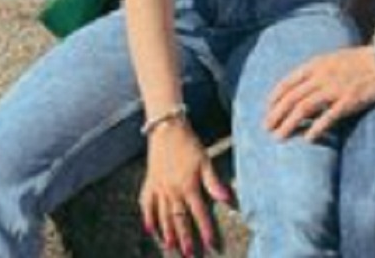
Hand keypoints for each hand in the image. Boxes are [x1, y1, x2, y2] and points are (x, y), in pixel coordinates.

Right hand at [140, 120, 230, 255]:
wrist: (166, 129)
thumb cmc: (189, 144)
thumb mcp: (205, 161)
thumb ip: (214, 182)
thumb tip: (227, 199)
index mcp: (189, 186)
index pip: (199, 213)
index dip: (205, 229)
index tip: (210, 244)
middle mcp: (173, 191)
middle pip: (179, 219)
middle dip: (185, 238)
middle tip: (189, 254)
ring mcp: (159, 188)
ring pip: (163, 215)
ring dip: (167, 232)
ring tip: (170, 247)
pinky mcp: (150, 183)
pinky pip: (146, 204)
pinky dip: (148, 216)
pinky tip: (149, 229)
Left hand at [265, 47, 374, 141]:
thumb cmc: (363, 59)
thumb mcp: (335, 58)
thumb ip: (319, 70)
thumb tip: (304, 86)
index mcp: (317, 64)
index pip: (287, 82)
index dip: (274, 97)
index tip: (267, 109)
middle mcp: (322, 75)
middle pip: (291, 97)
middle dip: (276, 114)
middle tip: (267, 128)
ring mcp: (335, 88)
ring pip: (303, 108)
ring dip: (289, 124)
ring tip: (279, 136)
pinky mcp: (350, 100)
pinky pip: (328, 117)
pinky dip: (316, 129)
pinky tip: (308, 139)